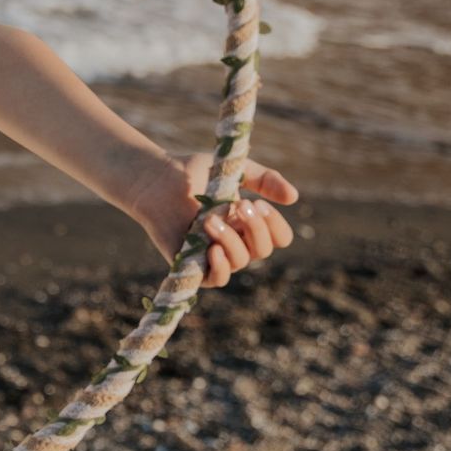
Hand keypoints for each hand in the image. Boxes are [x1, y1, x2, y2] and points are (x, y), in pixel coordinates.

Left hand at [126, 152, 300, 286]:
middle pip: (263, 249)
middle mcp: (235, 242)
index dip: (274, 225)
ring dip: (231, 240)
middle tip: (239, 204)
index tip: (259, 203)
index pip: (278, 237)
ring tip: (211, 219)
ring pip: (241, 261)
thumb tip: (294, 197)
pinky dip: (220, 267)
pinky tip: (212, 248)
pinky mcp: (193, 265)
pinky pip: (217, 279)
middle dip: (256, 228)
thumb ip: (264, 179)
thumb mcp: (235, 171)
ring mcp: (214, 255)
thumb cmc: (193, 174)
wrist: (156, 179)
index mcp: (247, 223)